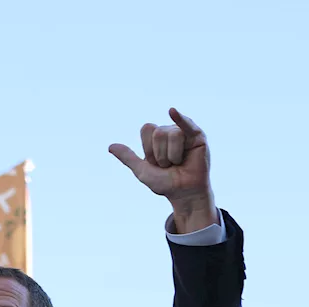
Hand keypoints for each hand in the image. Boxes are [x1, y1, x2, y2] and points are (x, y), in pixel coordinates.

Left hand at [109, 108, 216, 234]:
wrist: (183, 193)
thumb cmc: (165, 183)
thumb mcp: (142, 171)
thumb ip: (128, 157)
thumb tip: (110, 146)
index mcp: (155, 137)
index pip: (146, 129)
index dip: (148, 148)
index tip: (155, 162)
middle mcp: (169, 131)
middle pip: (158, 132)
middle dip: (161, 154)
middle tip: (169, 164)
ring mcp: (184, 132)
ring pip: (172, 134)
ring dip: (172, 155)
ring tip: (179, 162)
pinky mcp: (197, 136)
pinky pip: (186, 124)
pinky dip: (180, 118)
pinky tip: (172, 111)